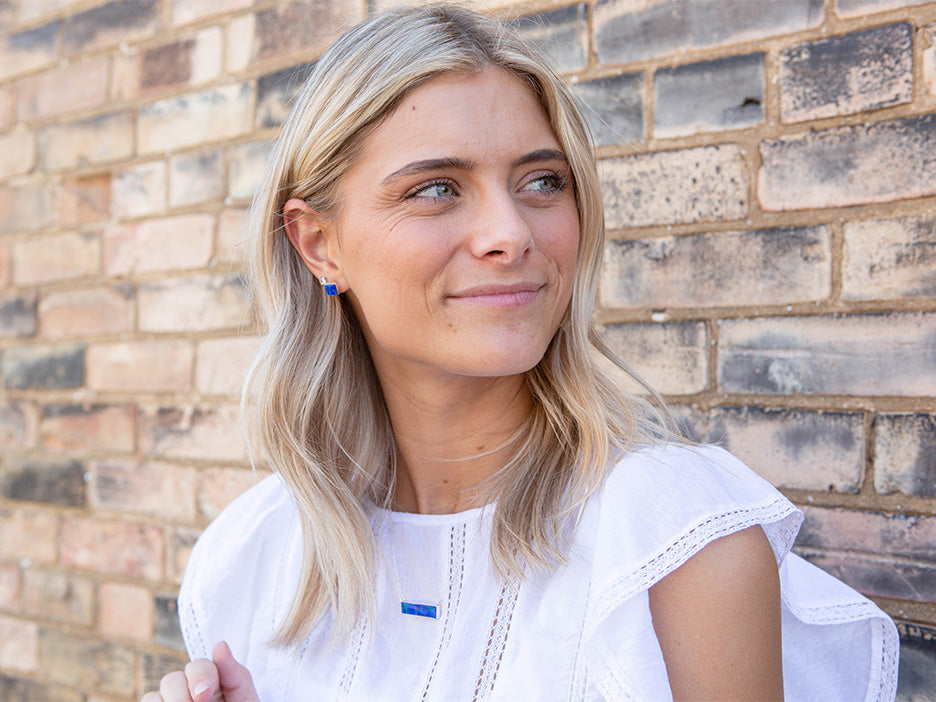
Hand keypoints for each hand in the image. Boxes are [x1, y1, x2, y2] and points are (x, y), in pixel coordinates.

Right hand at [141, 641, 258, 701]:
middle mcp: (186, 692)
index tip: (205, 695)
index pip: (198, 666)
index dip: (200, 676)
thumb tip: (220, 645)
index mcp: (211, 682)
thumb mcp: (244, 699)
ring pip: (153, 696)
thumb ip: (235, 675)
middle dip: (181, 695)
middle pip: (172, 680)